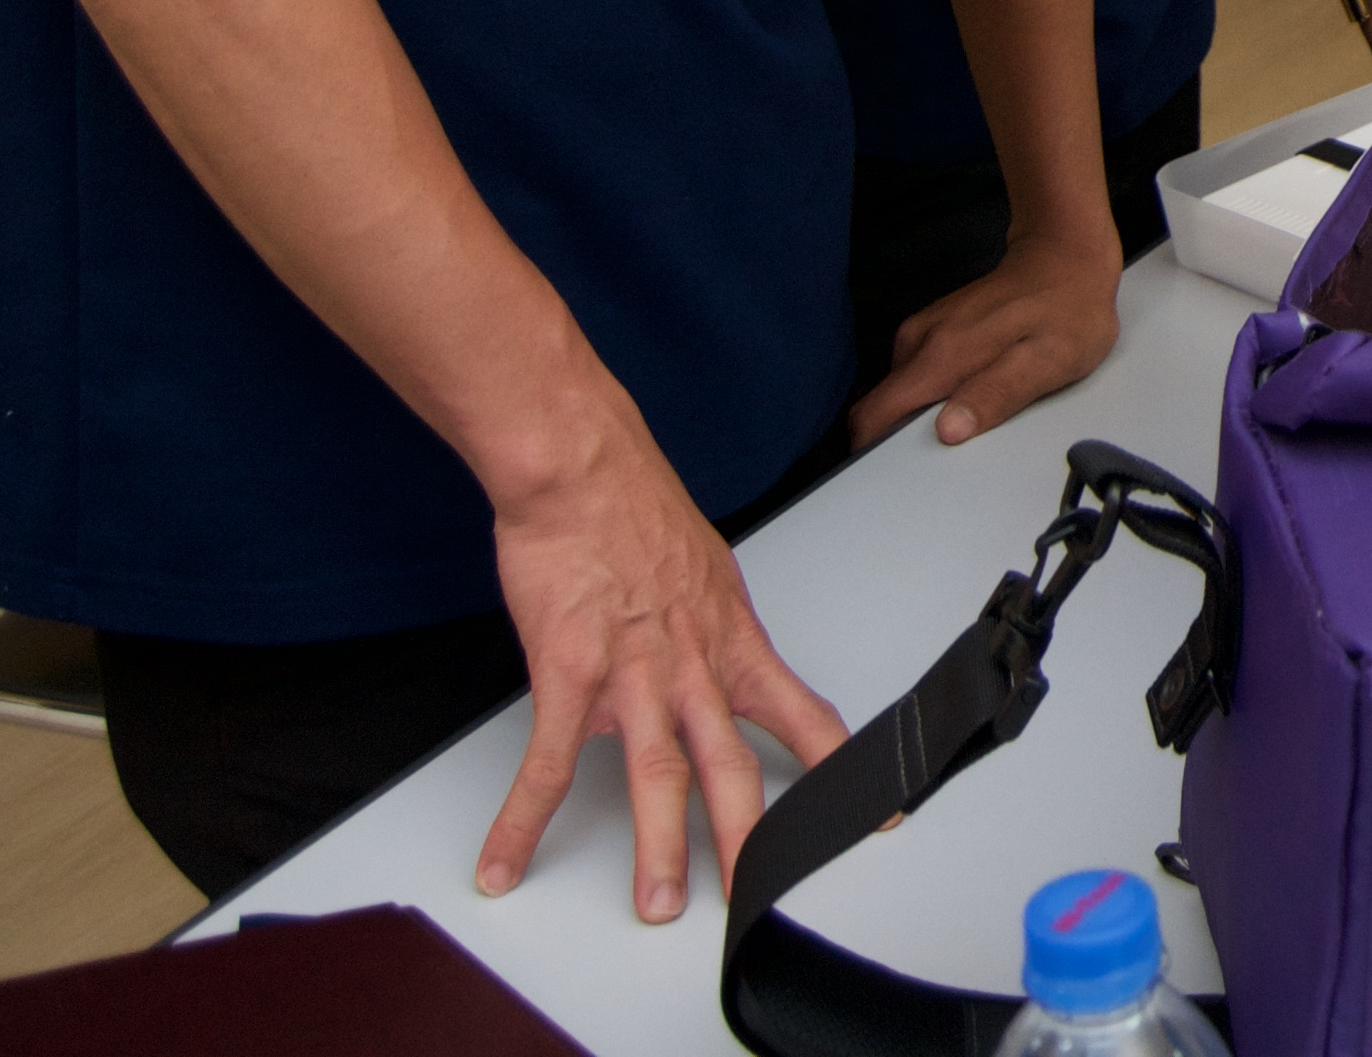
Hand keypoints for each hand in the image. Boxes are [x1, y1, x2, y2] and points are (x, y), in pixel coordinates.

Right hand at [473, 413, 846, 923]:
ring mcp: (633, 673)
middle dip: (745, 837)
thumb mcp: (703, 576)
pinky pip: (544, 762)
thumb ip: (705, 638)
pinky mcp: (569, 671)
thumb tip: (698, 678)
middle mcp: (694, 665)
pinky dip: (521, 819)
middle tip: (754, 895)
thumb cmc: (636, 513)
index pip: (802, 715)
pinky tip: (502, 861)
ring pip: (655, 772)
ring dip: (656, 845)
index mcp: (732, 643)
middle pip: (730, 765)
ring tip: (655, 903)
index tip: (869, 815)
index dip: (837, 770)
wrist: (583, 469)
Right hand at [843, 226, 1120, 453]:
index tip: (897, 477)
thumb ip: (996, 395)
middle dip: (902, 440)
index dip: (874, 452)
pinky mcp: (935, 328)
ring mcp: (925, 331)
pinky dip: (935, 395)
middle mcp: (920, 340)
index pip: (872, 414)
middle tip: (953, 455)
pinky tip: (973, 395)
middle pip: (882, 407)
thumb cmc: (1066, 311)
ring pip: (901, 393)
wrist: (1066, 255)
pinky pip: (918, 375)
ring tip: (972, 423)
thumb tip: (947, 431)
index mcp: (940, 354)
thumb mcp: (1047, 361)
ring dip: (923, 416)